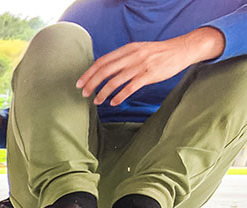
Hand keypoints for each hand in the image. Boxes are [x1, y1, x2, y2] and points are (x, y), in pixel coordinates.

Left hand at [76, 27, 225, 105]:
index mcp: (127, 49)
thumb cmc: (157, 53)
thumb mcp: (138, 50)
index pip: (102, 61)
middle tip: (84, 94)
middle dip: (91, 83)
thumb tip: (104, 70)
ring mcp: (140, 65)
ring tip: (97, 101)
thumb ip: (122, 58)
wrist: (181, 49)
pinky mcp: (149, 75)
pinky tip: (113, 103)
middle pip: (105, 71)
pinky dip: (119, 96)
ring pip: (115, 80)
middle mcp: (132, 56)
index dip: (89, 73)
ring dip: (103, 92)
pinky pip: (130, 87)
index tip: (80, 83)